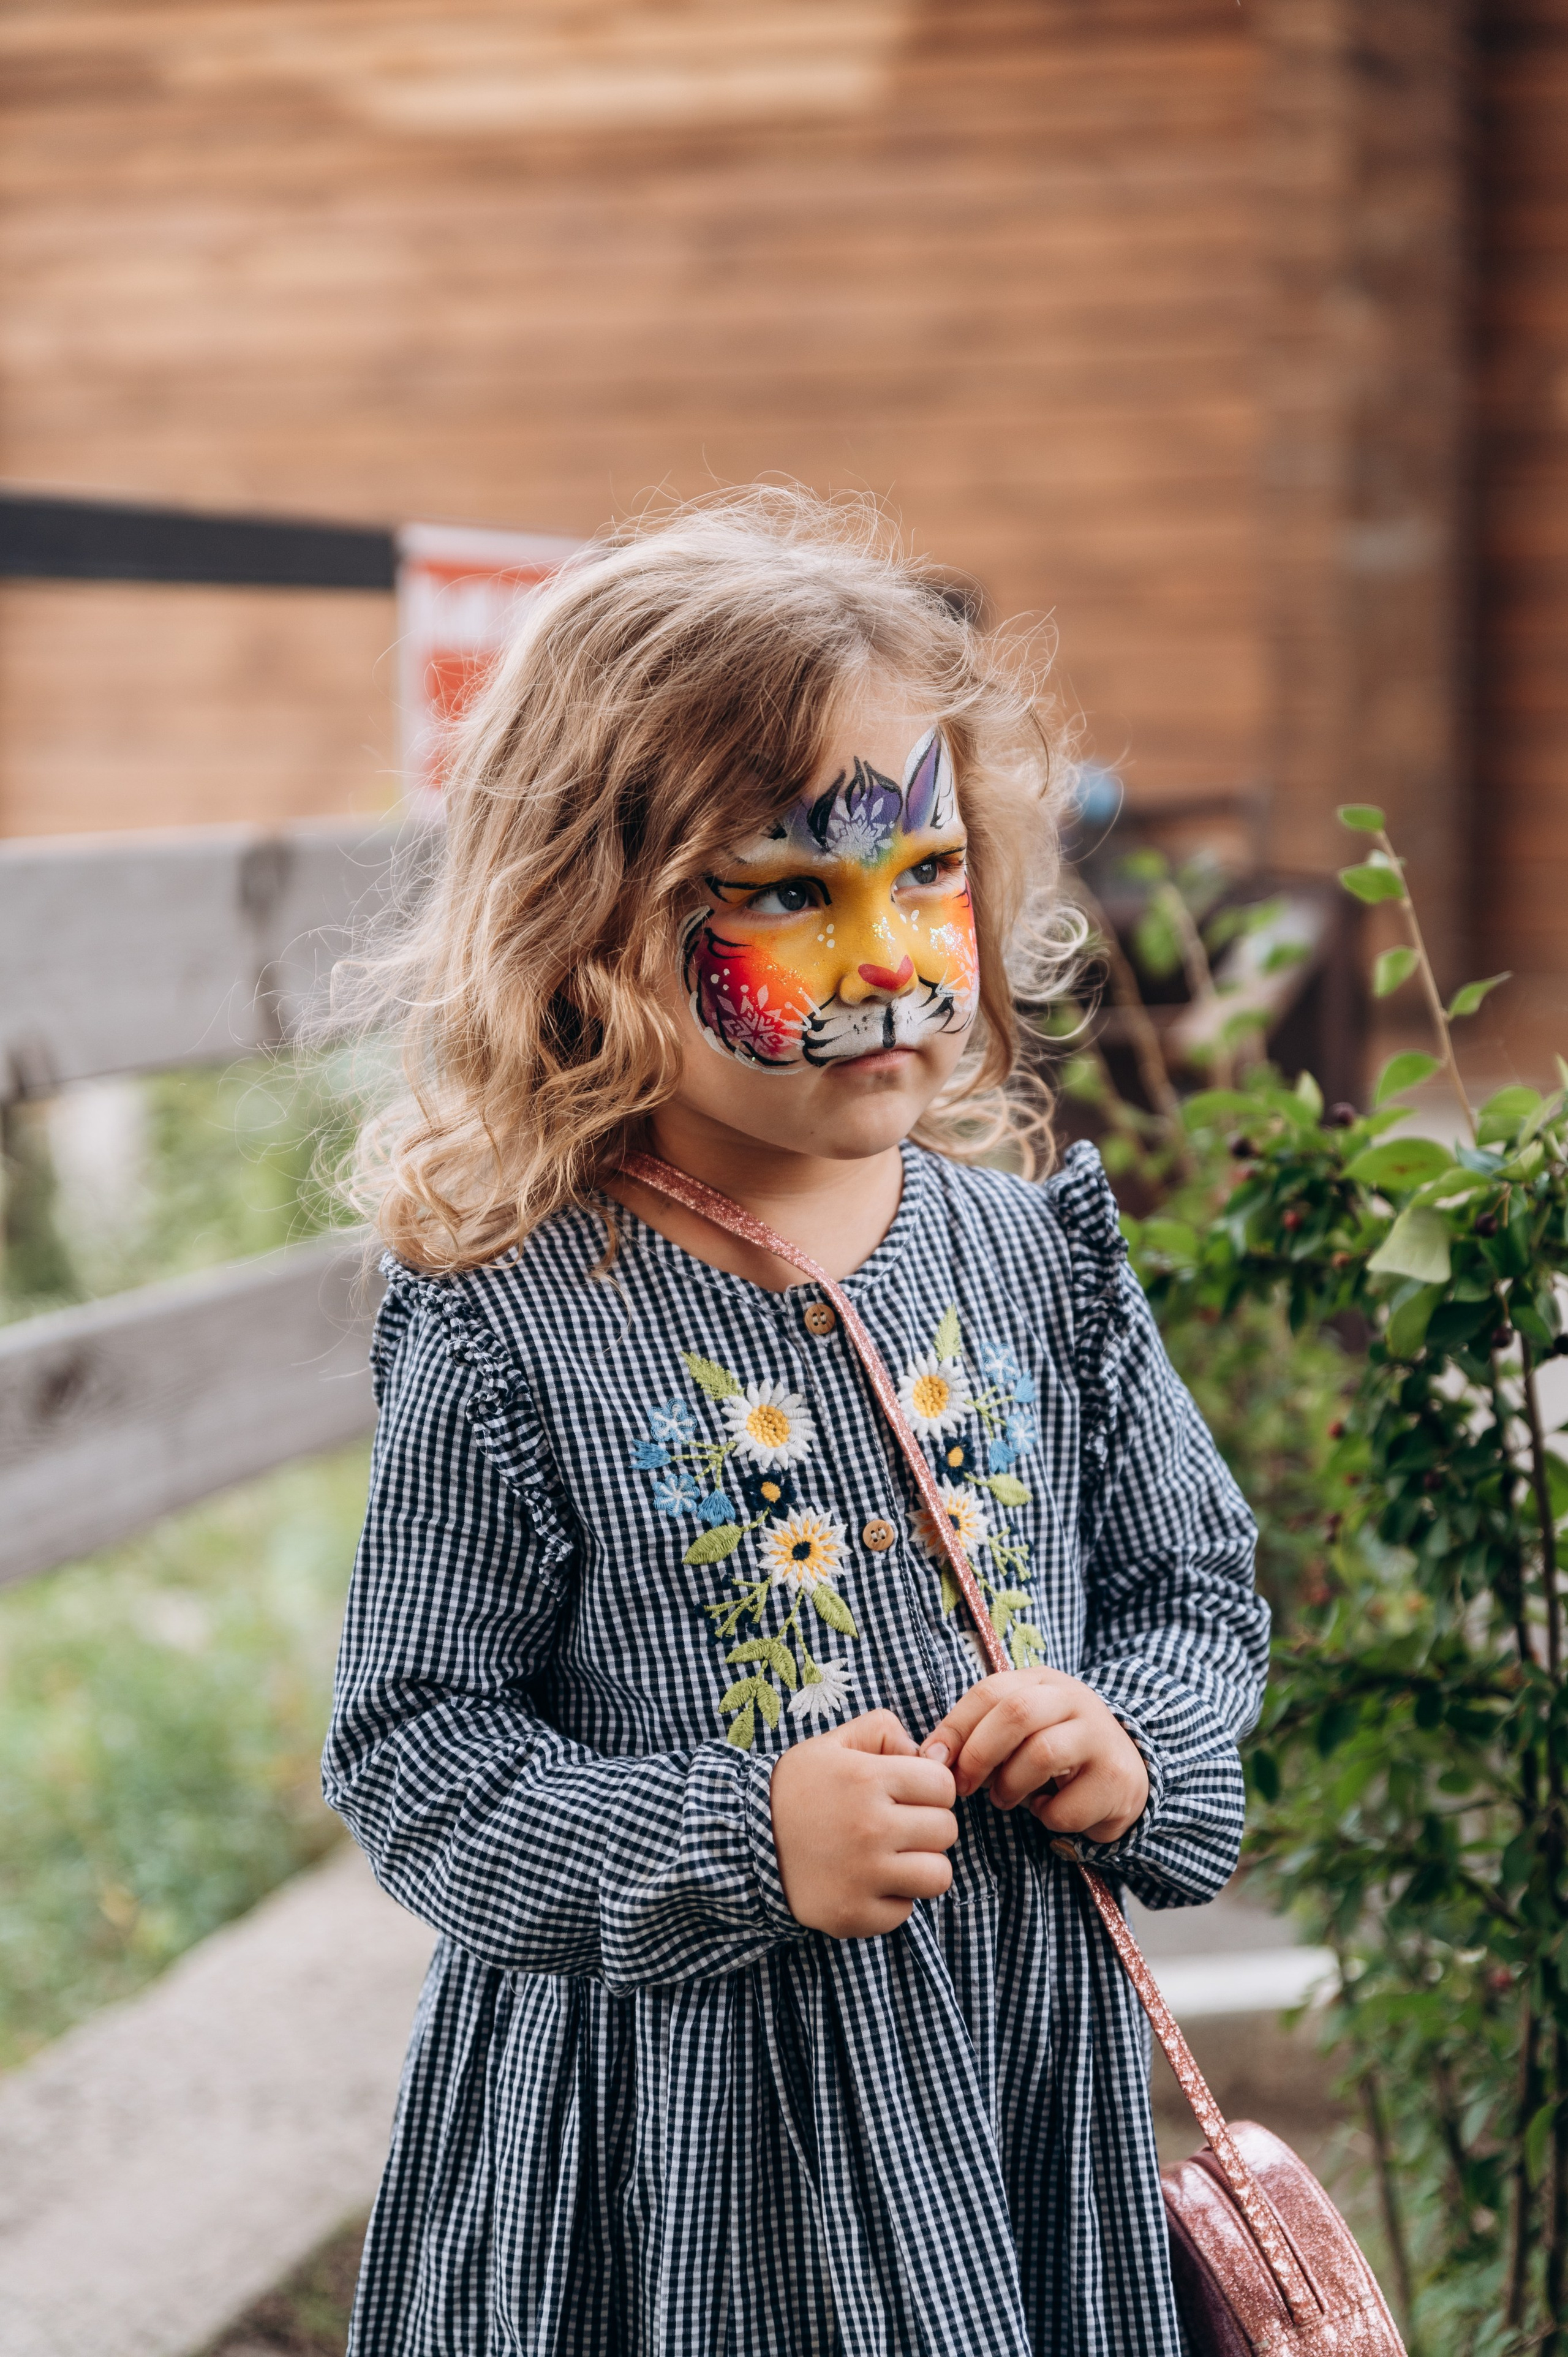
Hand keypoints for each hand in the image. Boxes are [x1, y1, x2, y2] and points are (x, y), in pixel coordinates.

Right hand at [770, 1709, 958, 1937]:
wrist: (740, 1842)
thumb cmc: (796, 1789)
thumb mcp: (833, 1743)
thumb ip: (884, 1731)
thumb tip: (929, 1755)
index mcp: (867, 1779)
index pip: (943, 1785)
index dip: (931, 1788)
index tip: (909, 1794)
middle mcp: (870, 1828)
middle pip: (946, 1830)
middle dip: (928, 1826)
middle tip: (898, 1826)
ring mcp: (862, 1876)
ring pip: (938, 1876)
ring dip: (920, 1867)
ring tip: (891, 1858)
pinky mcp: (853, 1914)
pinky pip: (905, 1913)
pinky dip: (890, 1901)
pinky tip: (864, 1883)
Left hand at [919, 1669, 1148, 1843]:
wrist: (1127, 1773)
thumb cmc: (1055, 1750)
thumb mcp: (1020, 1730)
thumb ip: (980, 1733)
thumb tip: (930, 1756)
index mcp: (1043, 1681)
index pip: (990, 1690)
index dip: (955, 1726)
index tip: (933, 1760)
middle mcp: (1075, 1699)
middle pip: (1016, 1712)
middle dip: (979, 1753)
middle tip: (963, 1786)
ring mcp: (1100, 1737)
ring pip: (1042, 1754)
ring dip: (1011, 1786)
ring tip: (1004, 1798)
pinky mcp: (1116, 1779)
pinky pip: (1066, 1804)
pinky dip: (1045, 1816)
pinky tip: (1047, 1809)